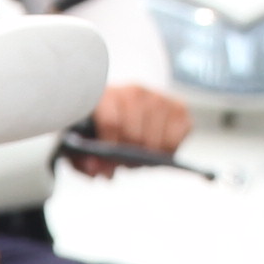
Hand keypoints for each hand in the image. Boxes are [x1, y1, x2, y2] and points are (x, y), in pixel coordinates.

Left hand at [74, 82, 194, 160]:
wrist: (123, 106)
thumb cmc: (100, 127)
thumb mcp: (84, 143)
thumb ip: (84, 161)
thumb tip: (100, 171)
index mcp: (107, 95)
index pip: (112, 122)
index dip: (110, 148)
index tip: (108, 161)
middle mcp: (135, 92)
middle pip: (135, 134)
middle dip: (129, 156)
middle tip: (125, 162)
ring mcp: (159, 98)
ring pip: (155, 139)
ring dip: (147, 155)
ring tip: (138, 157)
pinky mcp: (179, 108)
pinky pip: (176, 139)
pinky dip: (167, 150)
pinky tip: (156, 149)